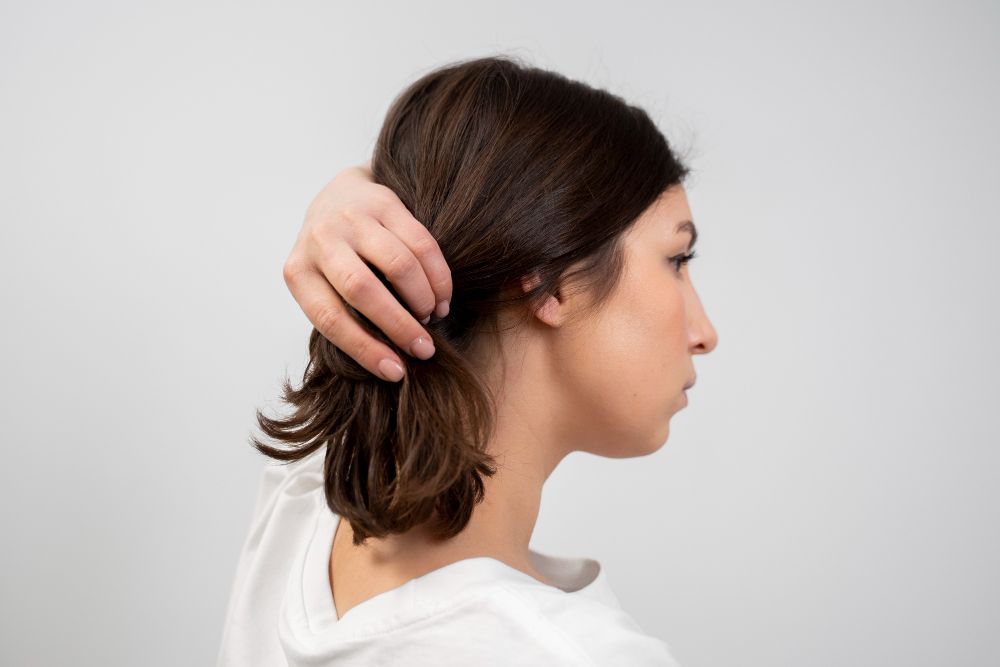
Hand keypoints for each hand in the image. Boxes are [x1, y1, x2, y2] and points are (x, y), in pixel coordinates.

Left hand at [282, 161, 452, 381]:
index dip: (365, 349)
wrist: (338, 196)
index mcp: (298, 272)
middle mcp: (320, 241)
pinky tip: (442, 297)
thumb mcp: (322, 286)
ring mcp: (352, 218)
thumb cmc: (332, 259)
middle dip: (399, 326)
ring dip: (423, 299)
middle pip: (363, 290)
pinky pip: (421, 243)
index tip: (396, 372)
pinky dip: (438, 276)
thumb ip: (344, 315)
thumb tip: (389, 362)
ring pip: (399, 265)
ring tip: (432, 318)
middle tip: (424, 349)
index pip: (330, 319)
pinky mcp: (384, 202)